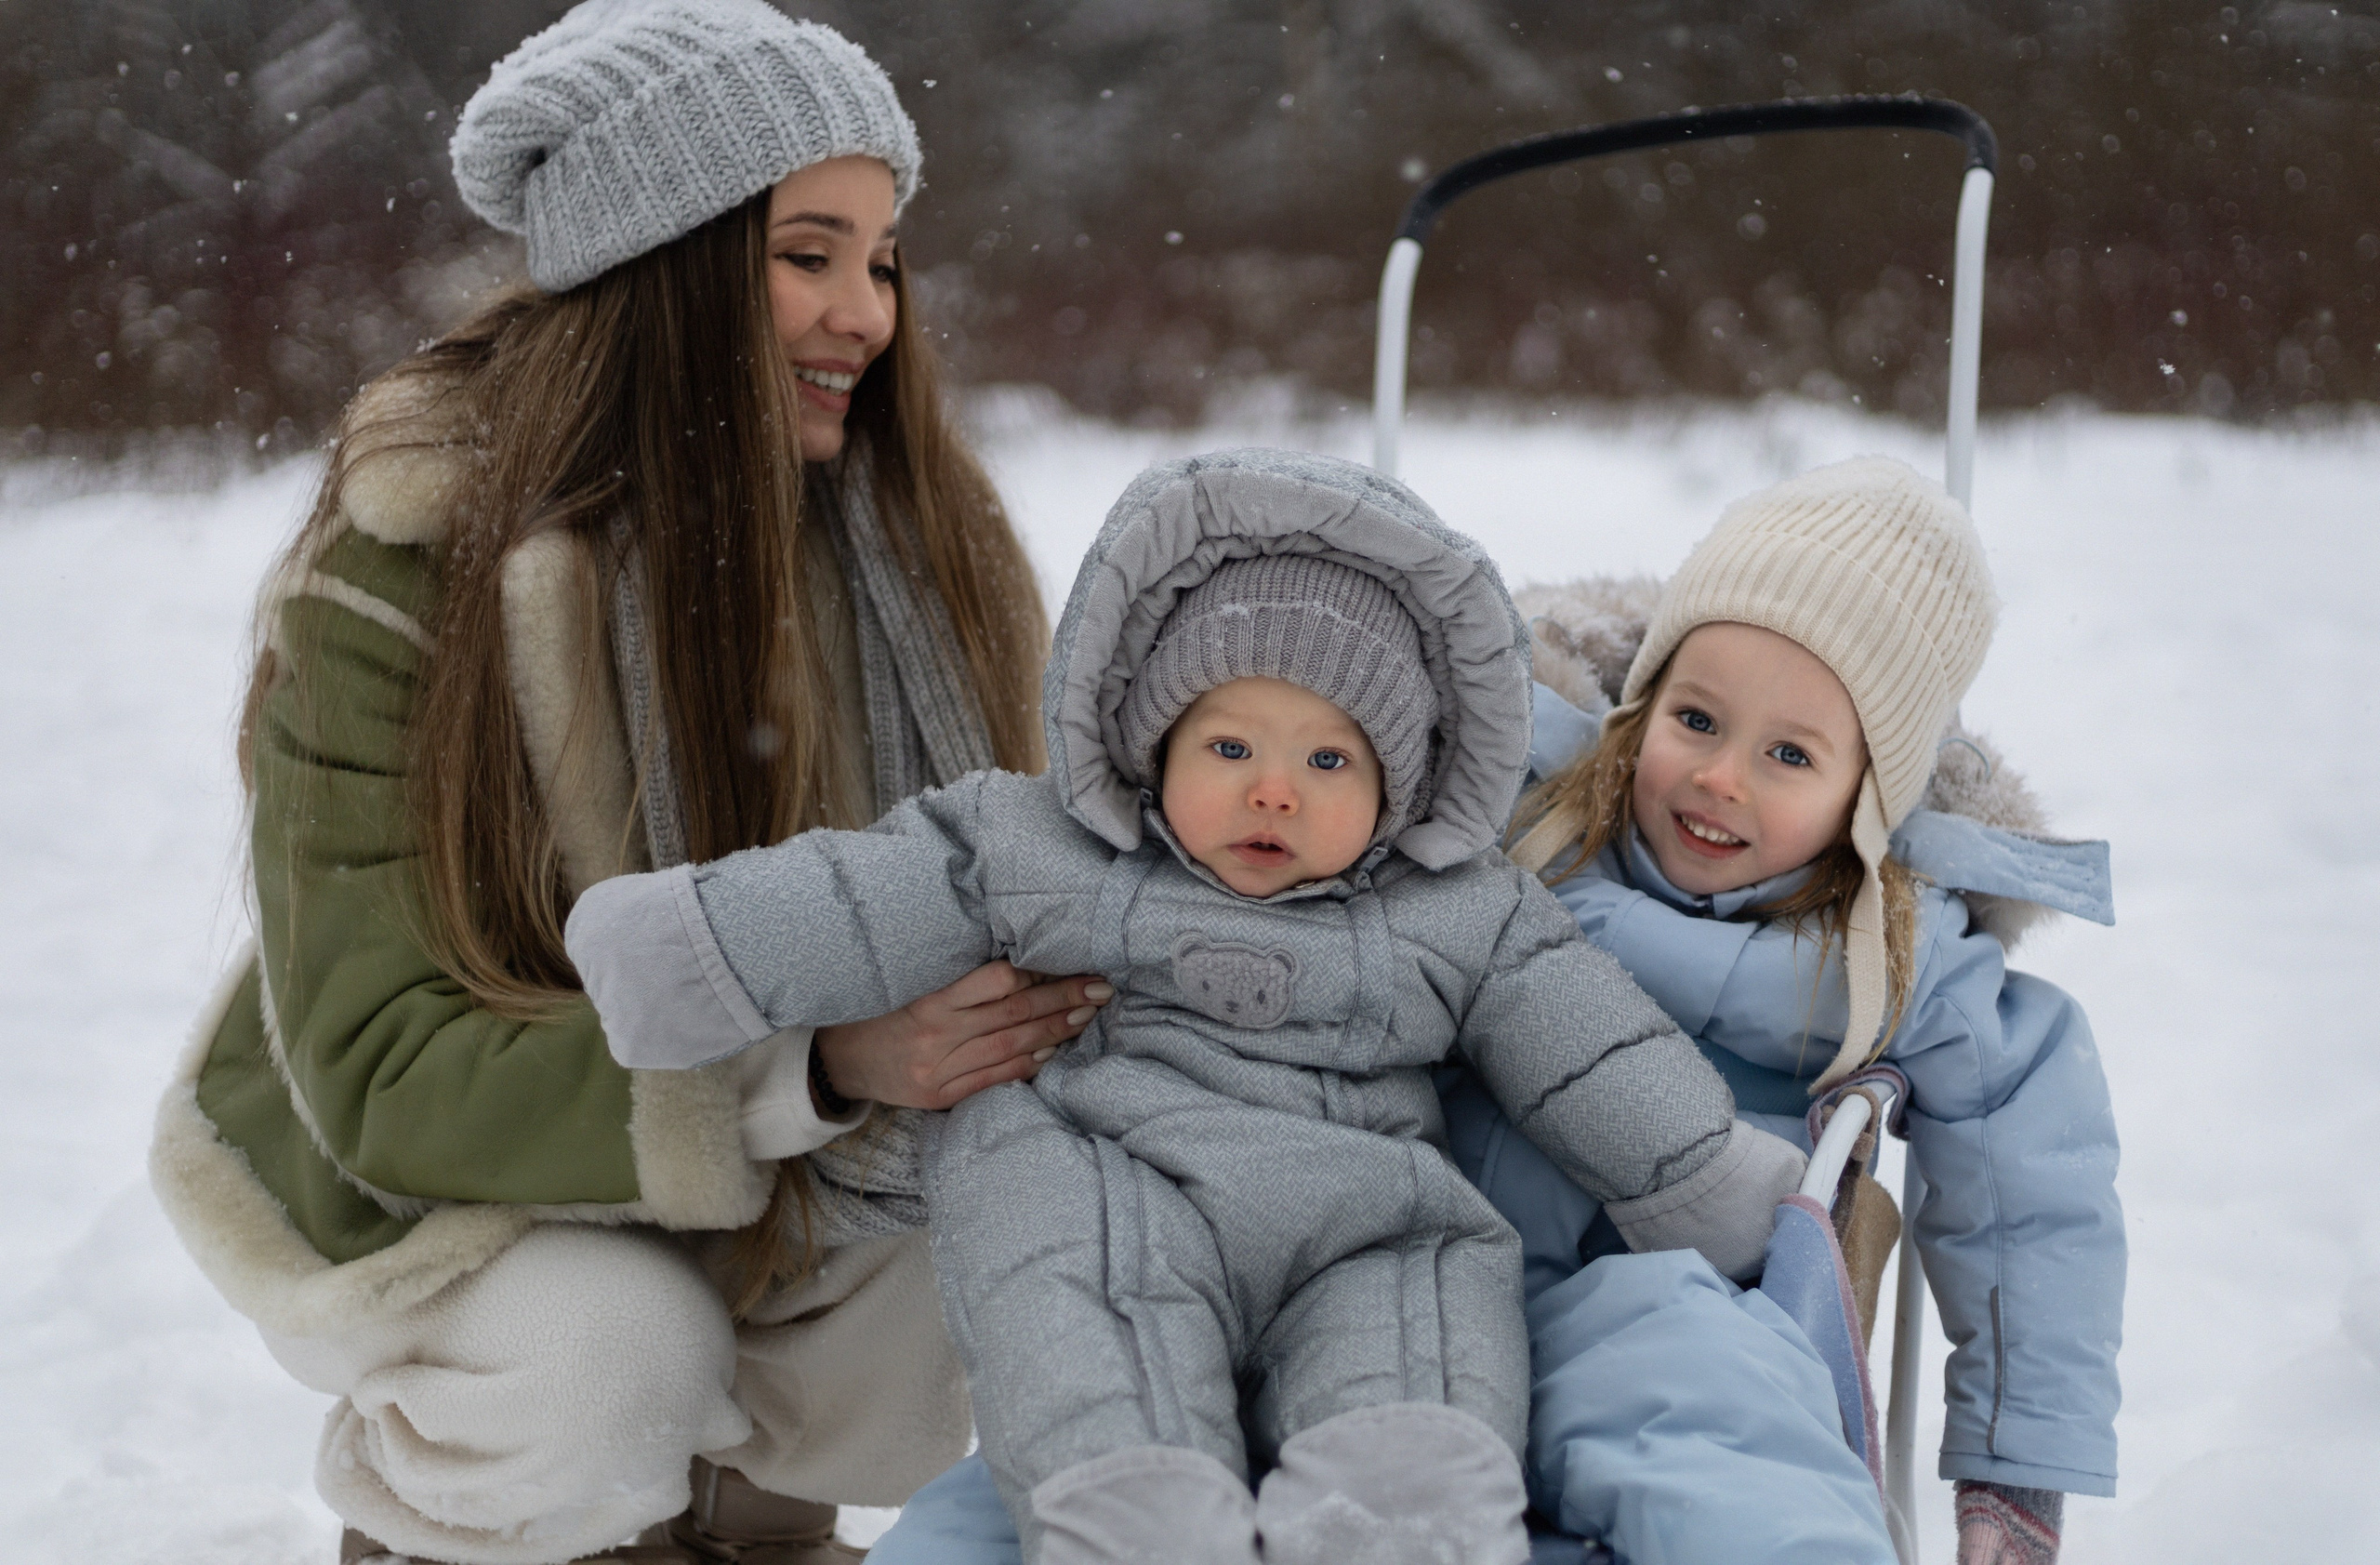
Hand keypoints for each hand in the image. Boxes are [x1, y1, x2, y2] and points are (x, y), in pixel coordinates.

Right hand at [814, 962, 1112, 1110]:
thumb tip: (1021, 966)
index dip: (1038, 973)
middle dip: (1063, 1000)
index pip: (995, 981)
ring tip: (1087, 1016)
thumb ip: (959, 981)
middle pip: (1014, 1014)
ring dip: (1056, 1032)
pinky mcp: (941, 1096)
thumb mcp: (912, 986)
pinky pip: (995, 1078)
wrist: (838, 1061)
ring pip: (1012, 1047)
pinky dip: (1029, 1064)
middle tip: (1099, 989)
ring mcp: (939, 1070)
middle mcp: (936, 1035)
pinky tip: (1054, 1052)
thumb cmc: (881, 1012)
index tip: (1068, 961)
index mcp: (929, 1000)